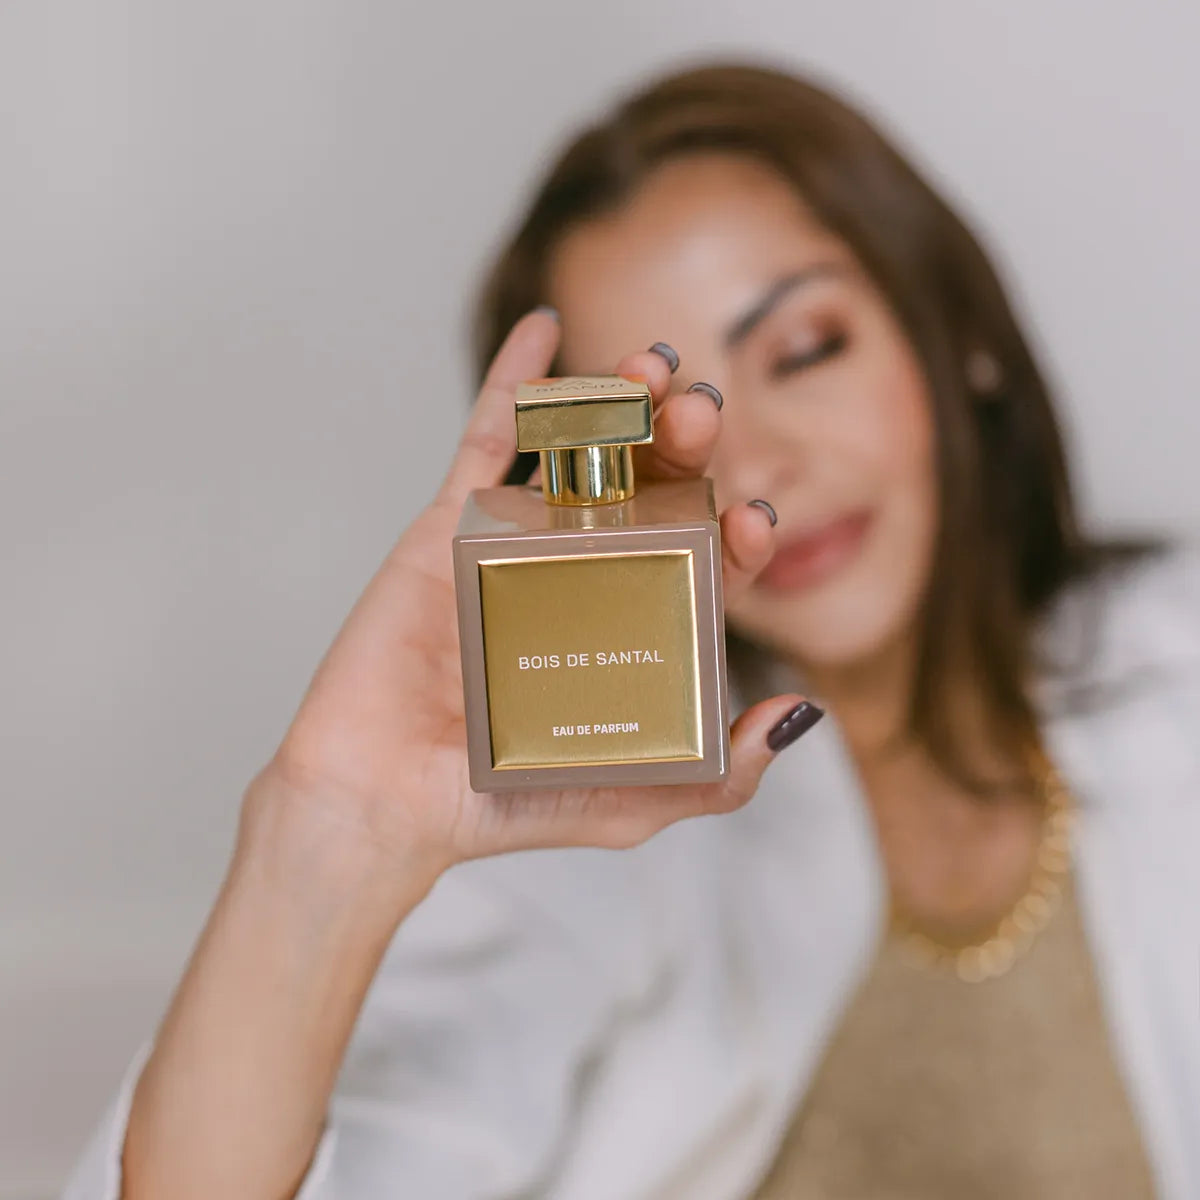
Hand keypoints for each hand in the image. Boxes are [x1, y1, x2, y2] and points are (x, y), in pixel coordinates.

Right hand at [257, 309, 816, 887]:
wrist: (387, 798)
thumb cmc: (505, 806)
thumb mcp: (636, 799)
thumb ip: (721, 773)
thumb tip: (801, 714)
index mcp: (631, 629)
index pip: (703, 563)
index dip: (737, 532)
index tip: (754, 516)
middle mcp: (584, 577)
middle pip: (649, 490)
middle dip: (685, 445)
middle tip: (703, 411)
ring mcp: (519, 544)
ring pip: (580, 452)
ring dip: (619, 399)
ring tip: (651, 364)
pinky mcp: (453, 526)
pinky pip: (485, 439)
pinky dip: (517, 382)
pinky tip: (547, 328)